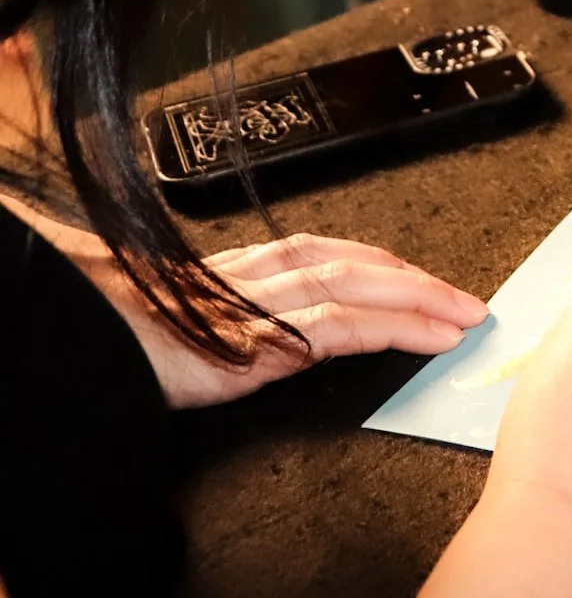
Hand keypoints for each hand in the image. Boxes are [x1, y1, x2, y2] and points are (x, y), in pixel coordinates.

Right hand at [38, 220, 487, 408]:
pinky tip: (428, 337)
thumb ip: (232, 318)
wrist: (77, 338)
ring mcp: (259, 306)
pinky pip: (339, 329)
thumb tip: (268, 334)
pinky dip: (392, 328)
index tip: (424, 280)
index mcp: (245, 269)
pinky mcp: (255, 342)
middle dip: (418, 280)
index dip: (384, 267)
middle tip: (468, 300)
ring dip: (420, 298)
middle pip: (355, 265)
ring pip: (357, 287)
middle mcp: (258, 276)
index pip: (330, 255)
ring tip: (464, 316)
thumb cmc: (121, 333)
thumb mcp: (190, 319)